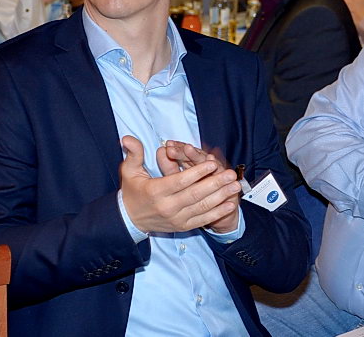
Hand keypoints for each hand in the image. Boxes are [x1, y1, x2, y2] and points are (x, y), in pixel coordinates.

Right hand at [119, 136, 240, 233]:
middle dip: (215, 183)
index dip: (197, 172)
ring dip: (221, 196)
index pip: (180, 181)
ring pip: (202, 207)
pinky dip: (217, 212)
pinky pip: (202, 219)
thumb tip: (128, 138)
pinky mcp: (182, 226)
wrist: (129, 221)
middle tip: (230, 173)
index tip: (212, 162)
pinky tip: (229, 204)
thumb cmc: (132, 192)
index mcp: (156, 191)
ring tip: (235, 186)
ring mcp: (176, 218)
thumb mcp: (129, 172)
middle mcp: (167, 206)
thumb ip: (133, 154)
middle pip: (195, 194)